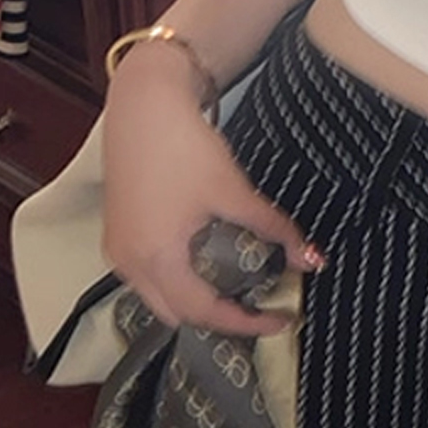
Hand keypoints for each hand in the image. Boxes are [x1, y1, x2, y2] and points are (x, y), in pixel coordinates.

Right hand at [102, 48, 320, 335]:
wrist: (143, 104)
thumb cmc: (184, 146)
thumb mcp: (233, 190)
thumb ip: (272, 228)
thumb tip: (310, 258)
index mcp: (156, 259)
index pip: (203, 312)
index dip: (244, 323)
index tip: (280, 321)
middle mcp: (129, 263)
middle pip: (176, 313)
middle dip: (217, 319)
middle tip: (260, 309)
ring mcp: (117, 248)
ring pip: (157, 297)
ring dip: (194, 300)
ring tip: (238, 290)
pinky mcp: (117, 232)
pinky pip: (146, 275)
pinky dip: (176, 280)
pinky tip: (204, 264)